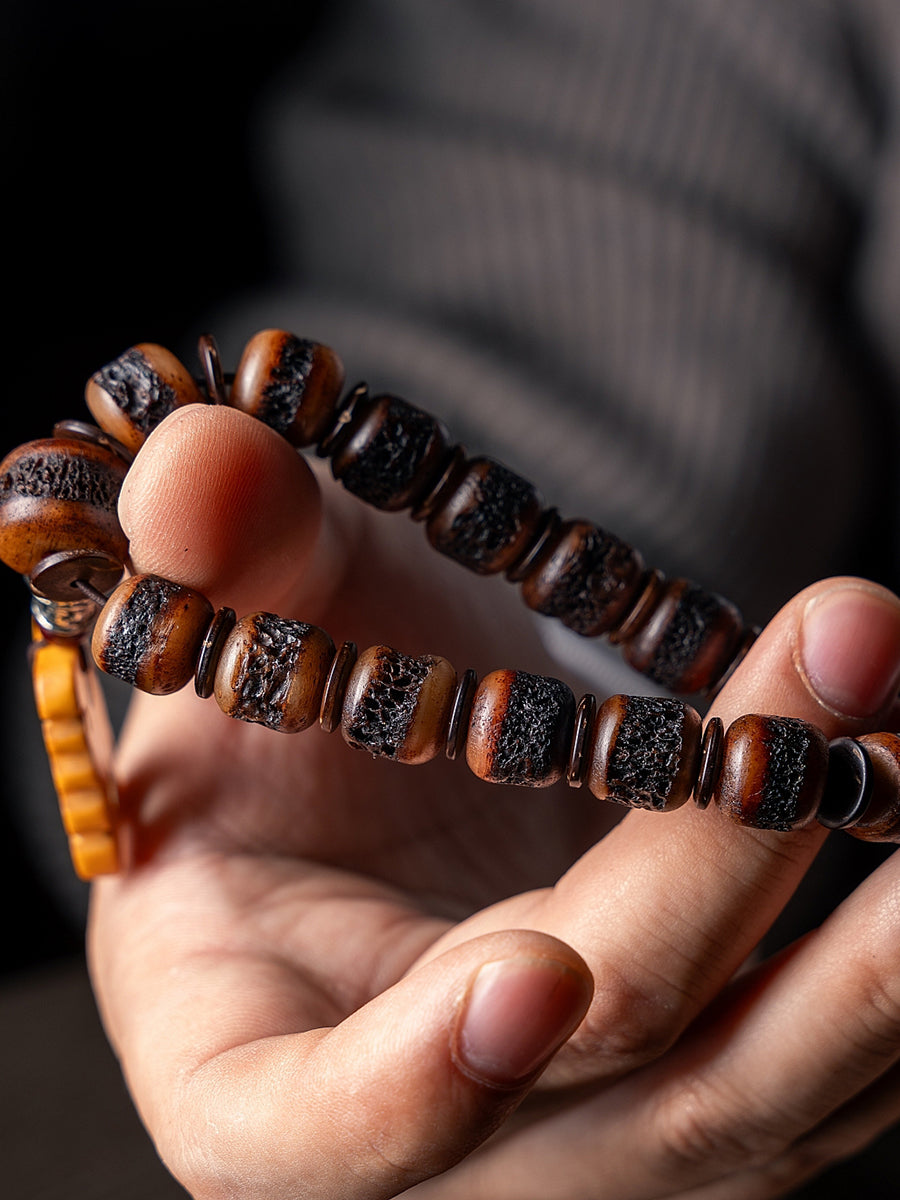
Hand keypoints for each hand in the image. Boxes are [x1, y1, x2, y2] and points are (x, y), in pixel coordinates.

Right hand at [89, 404, 899, 1198]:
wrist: (395, 785)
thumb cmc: (286, 719)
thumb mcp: (252, 627)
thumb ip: (224, 555)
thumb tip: (201, 460)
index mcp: (243, 1053)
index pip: (308, 1128)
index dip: (412, 1081)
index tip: (539, 966)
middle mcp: (432, 1140)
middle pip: (598, 1063)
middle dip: (725, 859)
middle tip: (853, 647)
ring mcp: (585, 1133)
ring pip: (754, 1092)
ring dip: (871, 946)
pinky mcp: (695, 1087)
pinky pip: (820, 1063)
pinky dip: (888, 958)